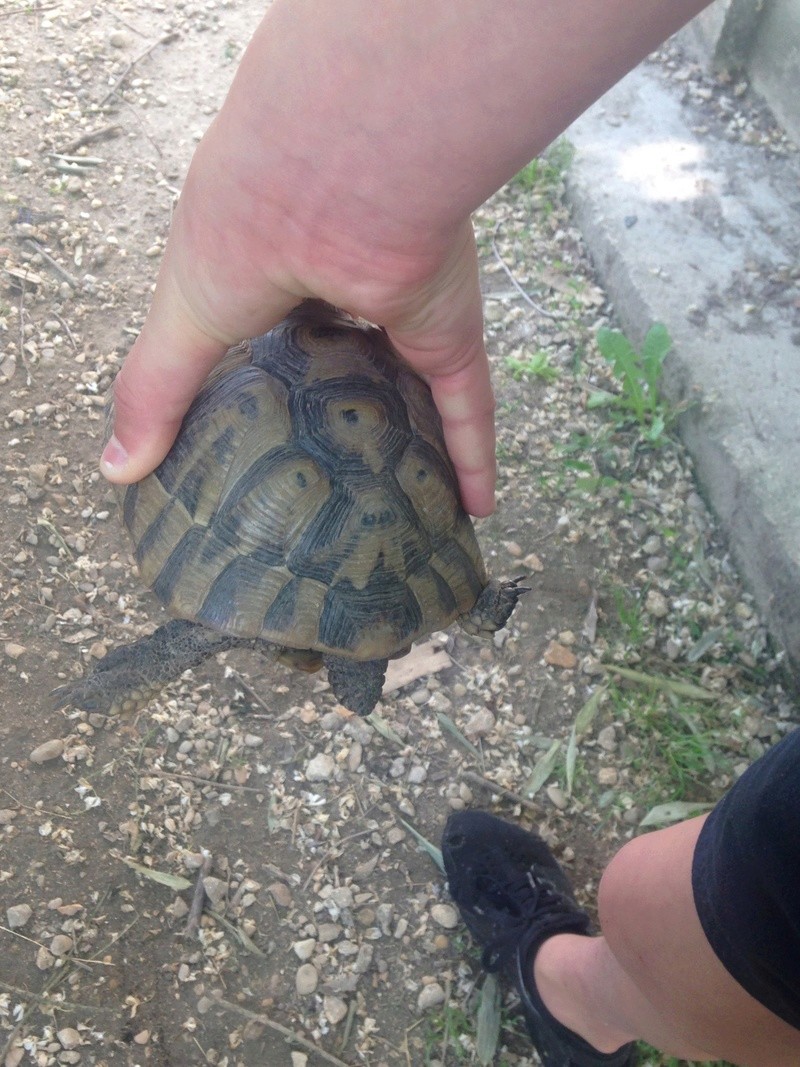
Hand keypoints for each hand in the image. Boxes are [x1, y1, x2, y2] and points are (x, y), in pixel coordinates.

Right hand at [101, 0, 710, 517]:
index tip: (261, 429)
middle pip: (352, 358)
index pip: (273, 331)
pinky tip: (478, 507)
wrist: (339, 181)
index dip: (268, 372)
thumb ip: (157, 391)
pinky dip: (475, 457)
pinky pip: (468, 408)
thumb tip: (117, 471)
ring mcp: (405, 313)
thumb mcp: (184, 318)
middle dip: (350, 402)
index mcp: (278, 274)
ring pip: (415, 383)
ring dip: (418, 429)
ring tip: (408, 490)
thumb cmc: (244, 229)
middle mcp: (347, 291)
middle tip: (341, 472)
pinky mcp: (451, 335)